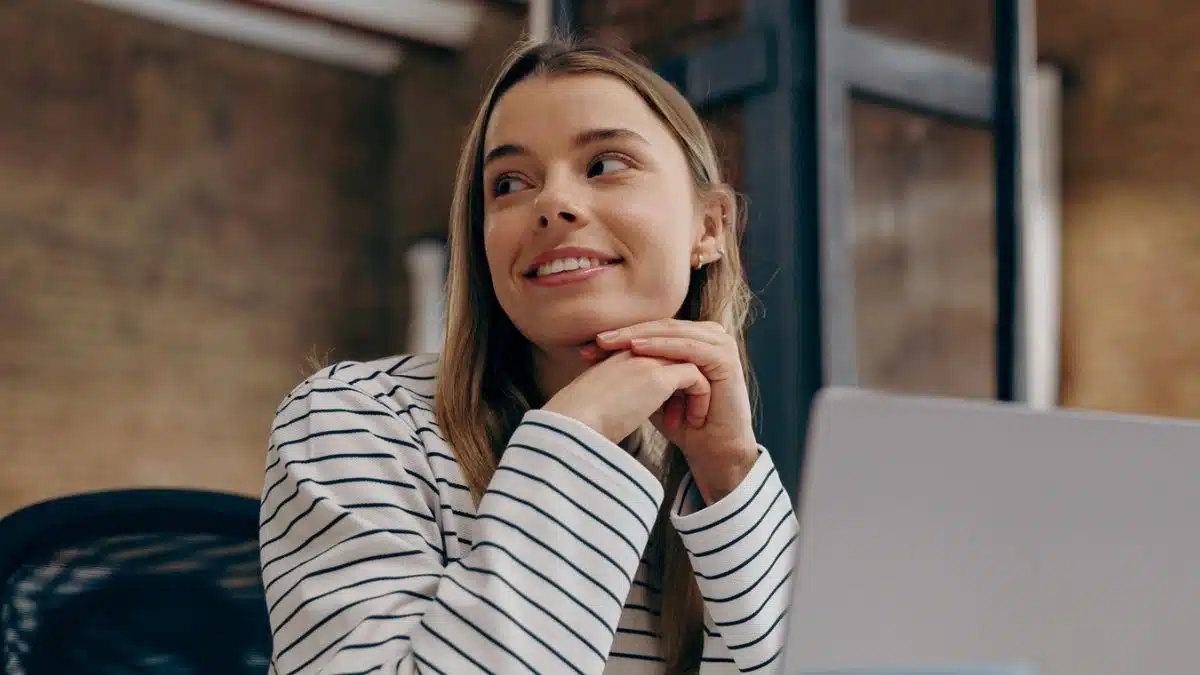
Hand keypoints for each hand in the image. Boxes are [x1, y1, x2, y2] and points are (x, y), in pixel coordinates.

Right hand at [542, 350, 711, 446]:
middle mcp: (634, 351)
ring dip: (697, 393)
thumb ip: (616, 394)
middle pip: (678, 356)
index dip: (672, 380)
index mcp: (618, 356)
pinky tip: (693, 422)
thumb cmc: (578, 424)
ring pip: (691, 364)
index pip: (659, 355)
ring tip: (693, 420)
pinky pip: (696, 378)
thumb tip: (624, 408)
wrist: (570, 429)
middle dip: (689, 383)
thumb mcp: (599, 400)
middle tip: (688, 413)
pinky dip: (700, 399)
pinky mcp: (658, 378)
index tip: (673, 407)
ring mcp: (647, 361)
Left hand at [588, 319, 757, 502]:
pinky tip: (638, 349)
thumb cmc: (681, 421)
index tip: (589, 348)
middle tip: (598, 341)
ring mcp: (720, 344)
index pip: (654, 330)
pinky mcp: (725, 358)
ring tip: (612, 342)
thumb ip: (636, 367)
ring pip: (673, 333)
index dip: (622, 336)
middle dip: (627, 334)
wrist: (712, 449)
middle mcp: (709, 335)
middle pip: (662, 327)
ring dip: (640, 336)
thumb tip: (596, 354)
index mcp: (694, 338)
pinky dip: (662, 347)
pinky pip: (688, 348)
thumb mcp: (652, 389)